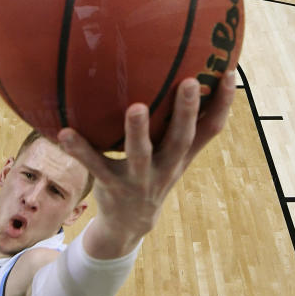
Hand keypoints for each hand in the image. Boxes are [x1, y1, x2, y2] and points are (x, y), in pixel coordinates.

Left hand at [58, 73, 235, 251]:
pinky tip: (64, 132)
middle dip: (186, 112)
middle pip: (181, 139)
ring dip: (138, 131)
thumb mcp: (170, 155)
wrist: (129, 224)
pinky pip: (95, 165)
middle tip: (189, 82)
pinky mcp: (111, 186)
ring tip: (135, 107)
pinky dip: (80, 150)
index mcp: (182, 156)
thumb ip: (174, 124)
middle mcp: (166, 167)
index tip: (230, 71)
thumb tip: (181, 77)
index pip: (211, 129)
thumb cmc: (151, 174)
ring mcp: (139, 179)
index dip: (223, 104)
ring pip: (141, 154)